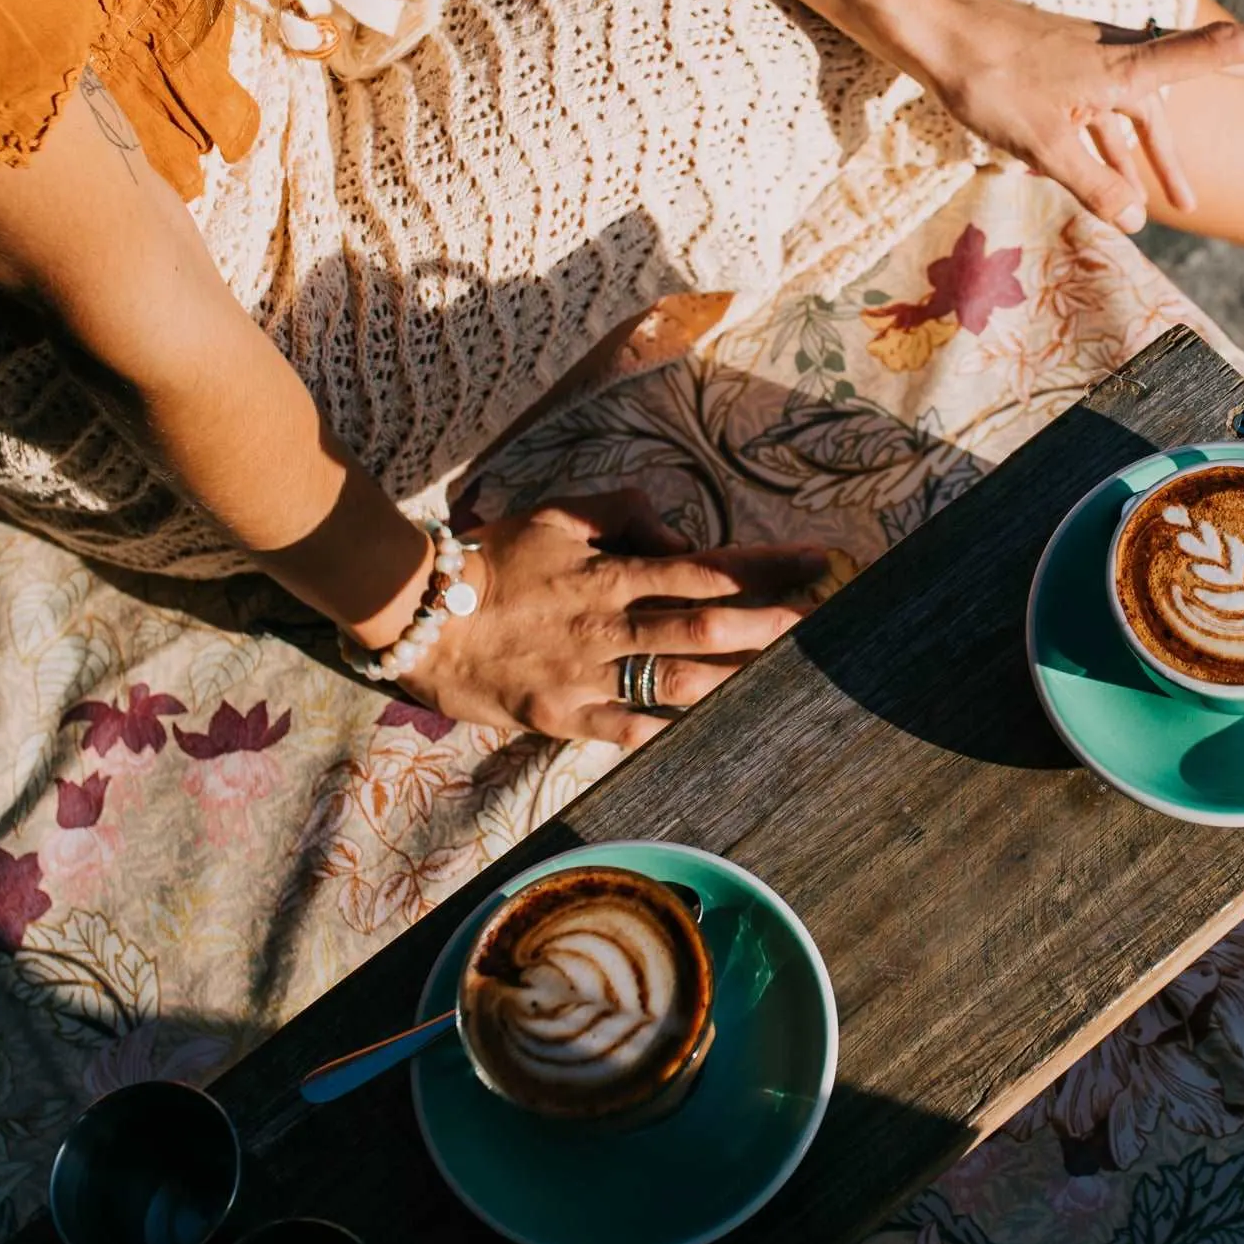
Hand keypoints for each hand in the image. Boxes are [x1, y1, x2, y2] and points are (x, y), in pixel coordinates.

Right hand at [407, 491, 827, 743]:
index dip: (767, 564)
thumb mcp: (557, 514)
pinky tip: (714, 731)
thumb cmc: (491, 559)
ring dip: (739, 681)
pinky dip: (670, 731)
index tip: (818, 559)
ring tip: (788, 677)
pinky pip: (628, 730)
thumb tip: (682, 535)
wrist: (418, 615)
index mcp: (612, 574)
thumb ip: (623, 512)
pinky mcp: (563, 717)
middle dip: (773, 625)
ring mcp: (589, 677)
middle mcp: (610, 627)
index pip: (707, 567)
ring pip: (679, 684)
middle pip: (708, 629)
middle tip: (825, 622)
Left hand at [905, 0, 1243, 233]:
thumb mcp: (1043, 144)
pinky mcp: (1064, 72)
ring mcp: (1091, 62)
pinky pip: (1104, 113)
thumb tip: (1136, 220)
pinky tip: (1107, 184)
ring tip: (1181, 200)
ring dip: (1161, 153)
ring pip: (1143, 108)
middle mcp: (1120, 55)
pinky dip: (1114, 147)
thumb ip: (1093, 183)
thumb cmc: (990, 81)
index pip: (1216, 52)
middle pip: (1198, 66)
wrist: (936, 35)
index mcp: (1126, 67)